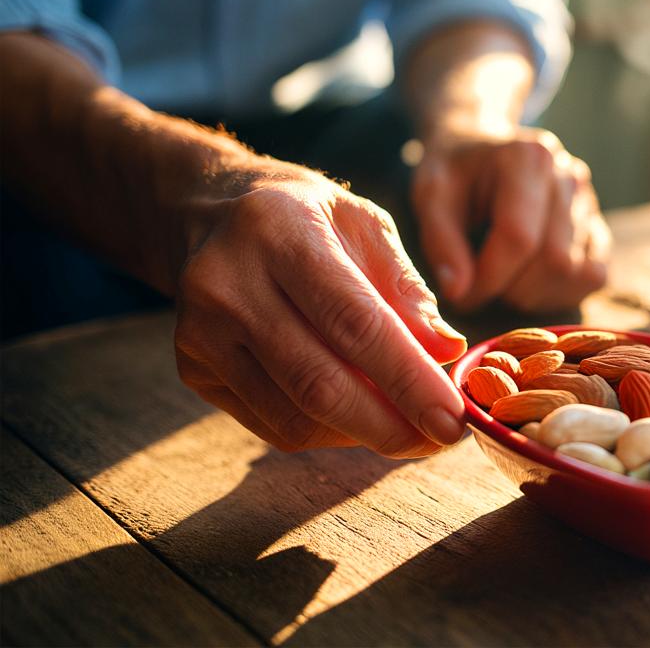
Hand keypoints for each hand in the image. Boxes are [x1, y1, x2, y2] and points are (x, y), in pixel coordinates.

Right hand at [174, 164, 467, 456]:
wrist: (212, 212)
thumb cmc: (307, 219)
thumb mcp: (366, 226)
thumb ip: (406, 289)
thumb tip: (448, 352)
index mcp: (280, 234)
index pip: (354, 323)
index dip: (409, 380)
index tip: (454, 419)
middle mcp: (228, 285)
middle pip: (319, 383)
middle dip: (391, 425)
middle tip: (443, 440)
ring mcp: (200, 333)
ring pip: (295, 417)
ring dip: (364, 434)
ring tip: (411, 428)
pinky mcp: (192, 370)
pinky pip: (274, 426)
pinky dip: (329, 433)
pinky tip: (361, 417)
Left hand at [412, 128, 609, 311]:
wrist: (479, 148)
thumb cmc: (454, 173)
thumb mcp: (430, 196)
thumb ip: (441, 243)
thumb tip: (459, 291)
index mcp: (529, 158)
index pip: (519, 237)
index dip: (488, 278)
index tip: (460, 291)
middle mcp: (568, 177)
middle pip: (555, 259)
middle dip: (512, 287)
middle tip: (479, 283)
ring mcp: (588, 202)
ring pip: (576, 272)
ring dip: (534, 292)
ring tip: (503, 276)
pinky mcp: (597, 226)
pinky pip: (595, 275)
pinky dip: (561, 291)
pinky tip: (529, 281)